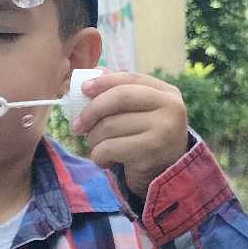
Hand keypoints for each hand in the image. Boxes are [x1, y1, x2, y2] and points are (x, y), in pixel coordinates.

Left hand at [70, 72, 189, 198]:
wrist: (165, 173)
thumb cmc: (144, 138)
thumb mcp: (139, 112)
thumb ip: (120, 92)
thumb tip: (91, 75)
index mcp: (167, 93)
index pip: (131, 78)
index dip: (104, 82)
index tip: (83, 89)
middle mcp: (171, 108)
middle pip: (120, 98)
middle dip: (91, 110)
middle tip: (76, 125)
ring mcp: (163, 129)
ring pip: (110, 125)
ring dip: (93, 139)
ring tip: (97, 146)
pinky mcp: (151, 152)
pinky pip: (109, 148)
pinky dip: (98, 156)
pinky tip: (106, 161)